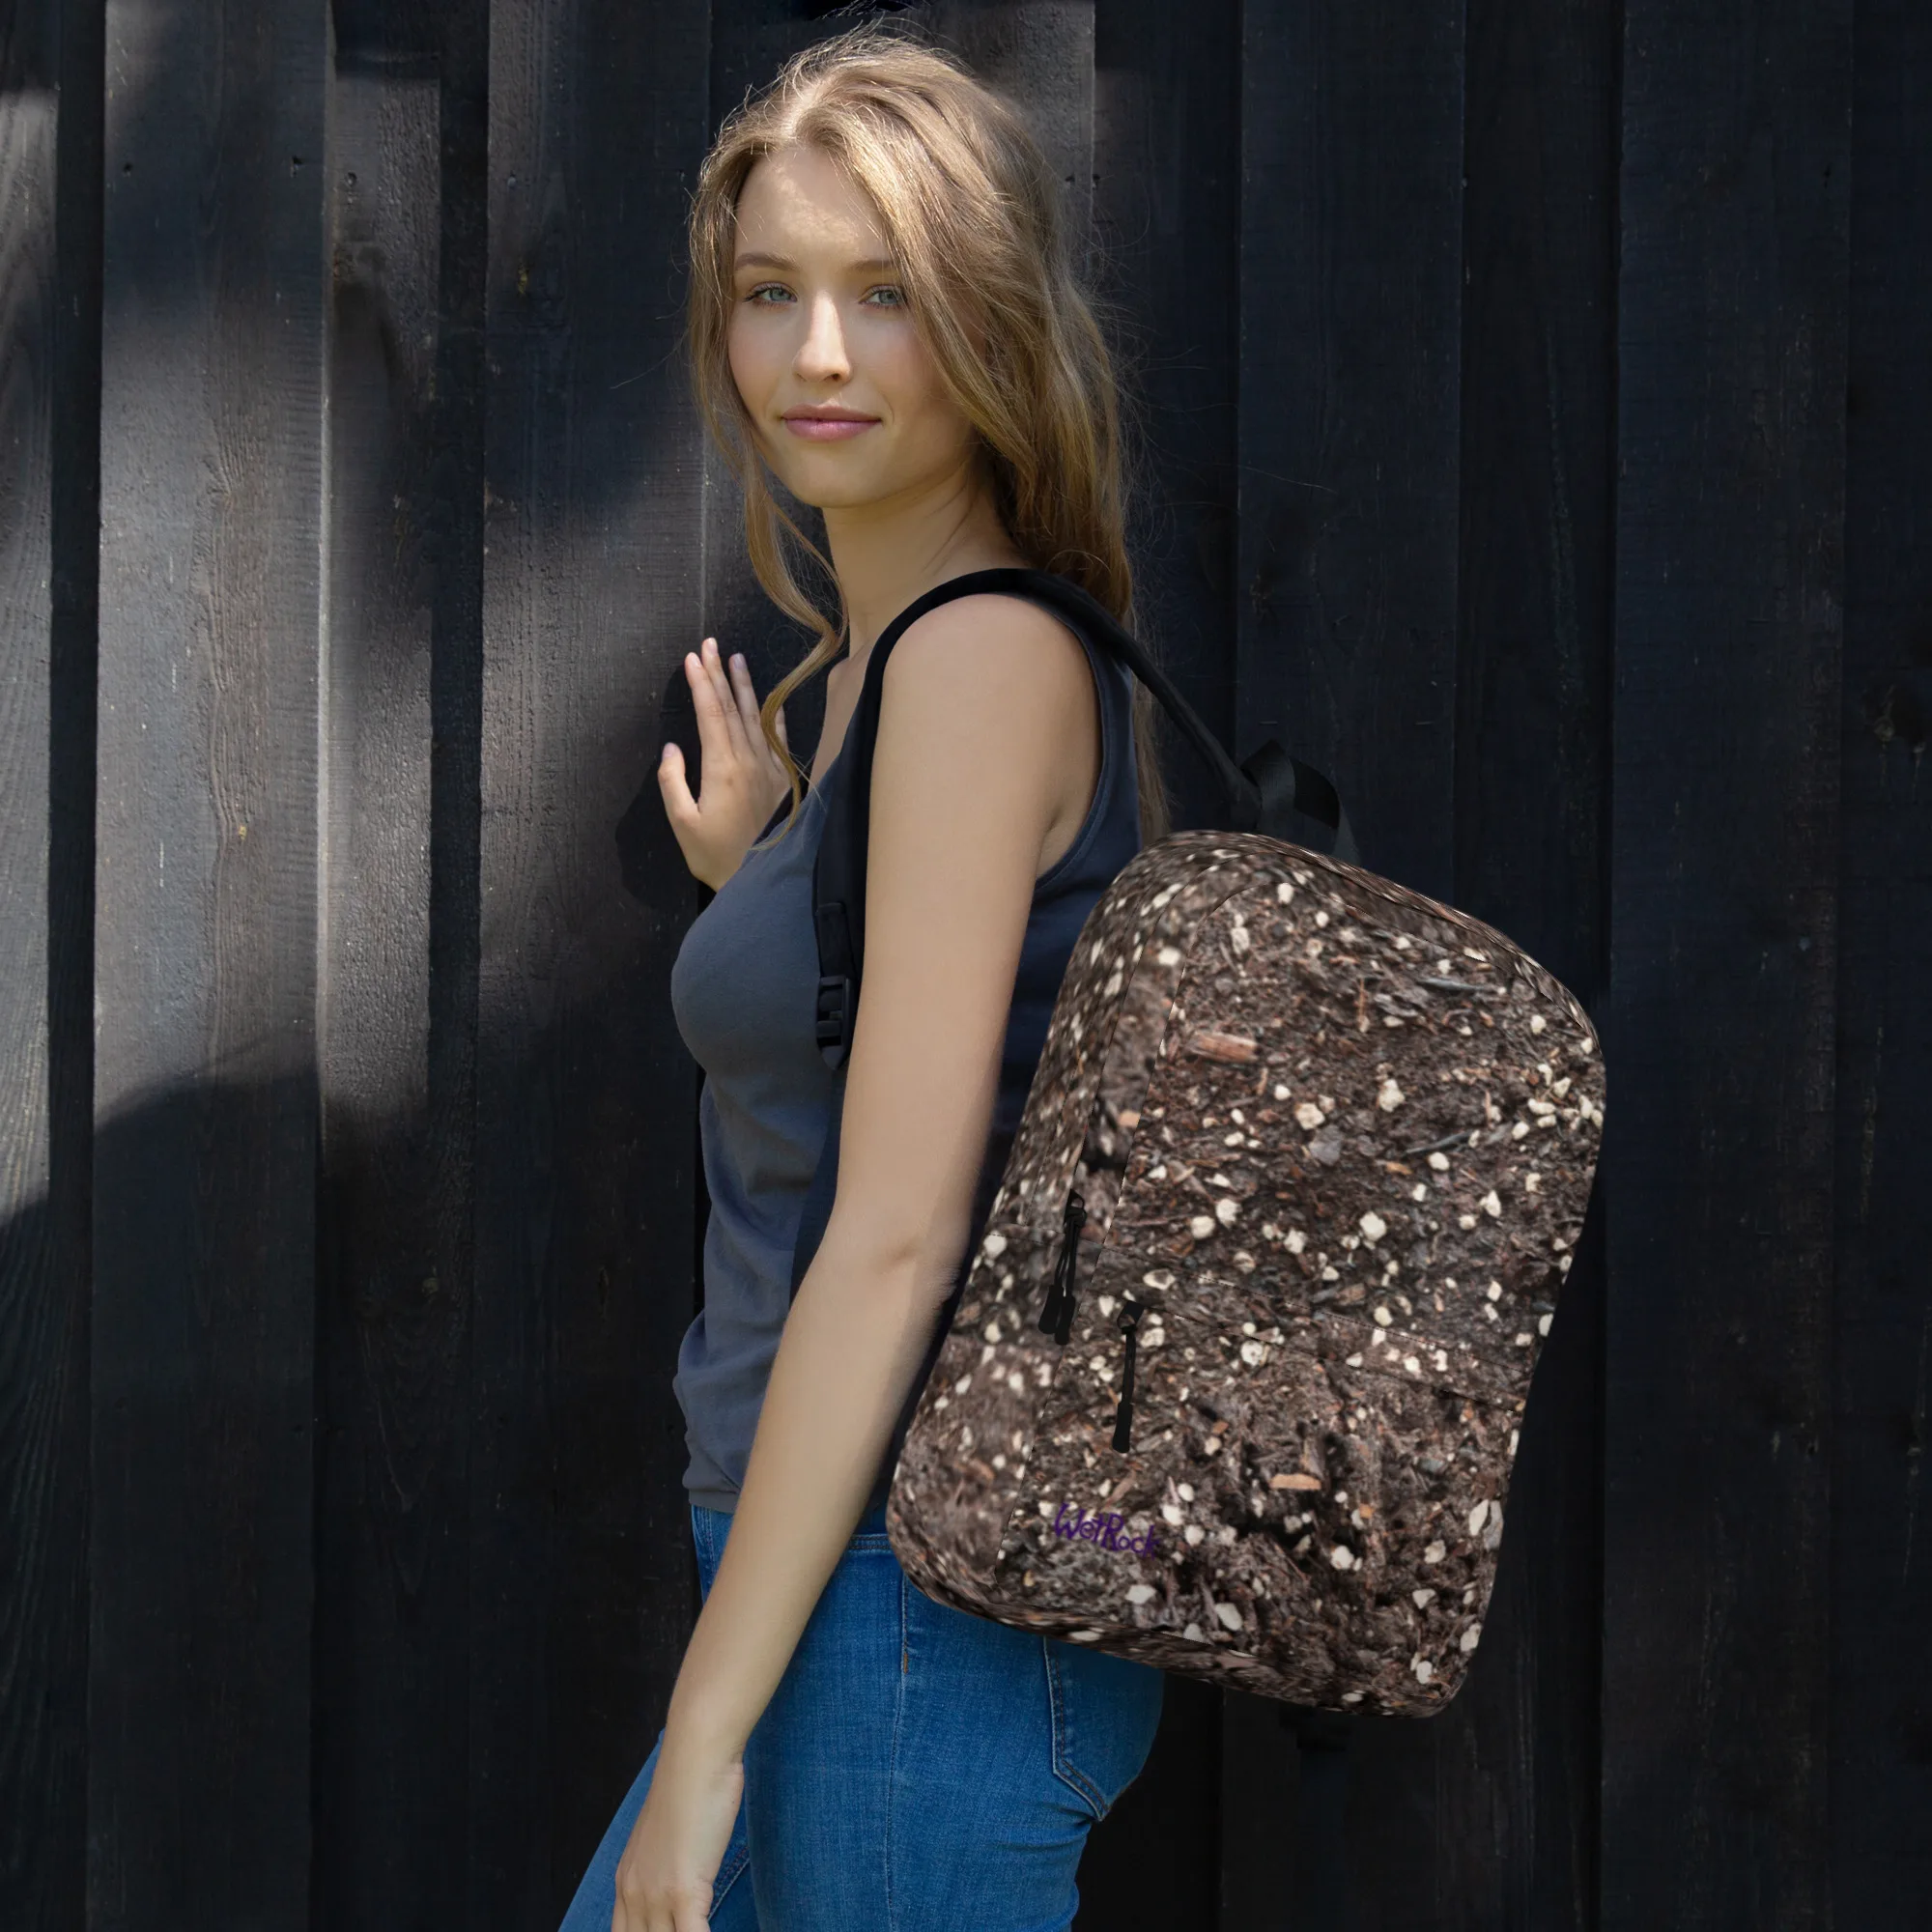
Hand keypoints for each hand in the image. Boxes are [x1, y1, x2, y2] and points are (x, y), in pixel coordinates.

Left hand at [612, 1732, 744, 1931]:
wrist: (695, 1757)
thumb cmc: (690, 1785)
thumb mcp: (666, 1834)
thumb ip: (665, 1866)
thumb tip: (682, 1880)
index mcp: (626, 1881)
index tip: (669, 1931)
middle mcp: (634, 1894)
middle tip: (686, 1931)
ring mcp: (655, 1896)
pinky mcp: (683, 1892)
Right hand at [659, 637, 791, 888]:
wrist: (765, 879)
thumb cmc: (717, 856)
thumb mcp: (683, 823)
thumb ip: (673, 783)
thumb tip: (672, 749)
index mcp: (721, 768)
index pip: (710, 713)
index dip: (701, 683)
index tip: (693, 657)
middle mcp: (748, 761)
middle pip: (732, 708)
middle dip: (719, 674)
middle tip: (711, 645)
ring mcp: (770, 769)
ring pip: (756, 718)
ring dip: (745, 687)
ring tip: (738, 659)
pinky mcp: (783, 781)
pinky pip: (777, 739)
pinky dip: (773, 716)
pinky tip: (771, 701)